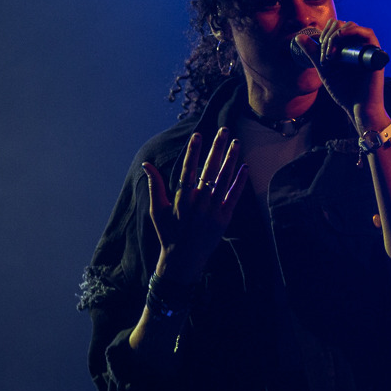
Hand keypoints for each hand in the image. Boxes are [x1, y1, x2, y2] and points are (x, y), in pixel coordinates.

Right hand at [141, 128, 247, 284]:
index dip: (193, 153)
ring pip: (223, 181)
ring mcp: (212, 212)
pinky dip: (239, 182)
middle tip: (224, 130)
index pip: (188, 171)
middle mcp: (198, 204)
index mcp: (181, 200)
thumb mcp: (157, 211)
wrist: (184, 260)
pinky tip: (244, 166)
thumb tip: (146, 164)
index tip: (198, 135)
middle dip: (217, 149)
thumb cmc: (168, 233)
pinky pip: (233, 197)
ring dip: (231, 160)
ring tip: (236, 142)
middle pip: (209, 171)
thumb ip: (155, 186)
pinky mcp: (224, 219)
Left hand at [312, 19, 388, 128]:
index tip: (320, 52)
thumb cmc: (344, 91)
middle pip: (342, 23)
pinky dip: (352, 32)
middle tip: (325, 55)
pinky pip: (367, 33)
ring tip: (331, 55)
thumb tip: (298, 37)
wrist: (358, 107)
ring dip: (336, 36)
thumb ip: (312, 53)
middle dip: (328, 35)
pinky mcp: (375, 52)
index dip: (324, 34)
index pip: (335, 27)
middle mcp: (357, 44)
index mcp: (347, 46)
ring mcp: (366, 47)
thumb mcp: (324, 69)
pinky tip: (340, 39)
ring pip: (351, 26)